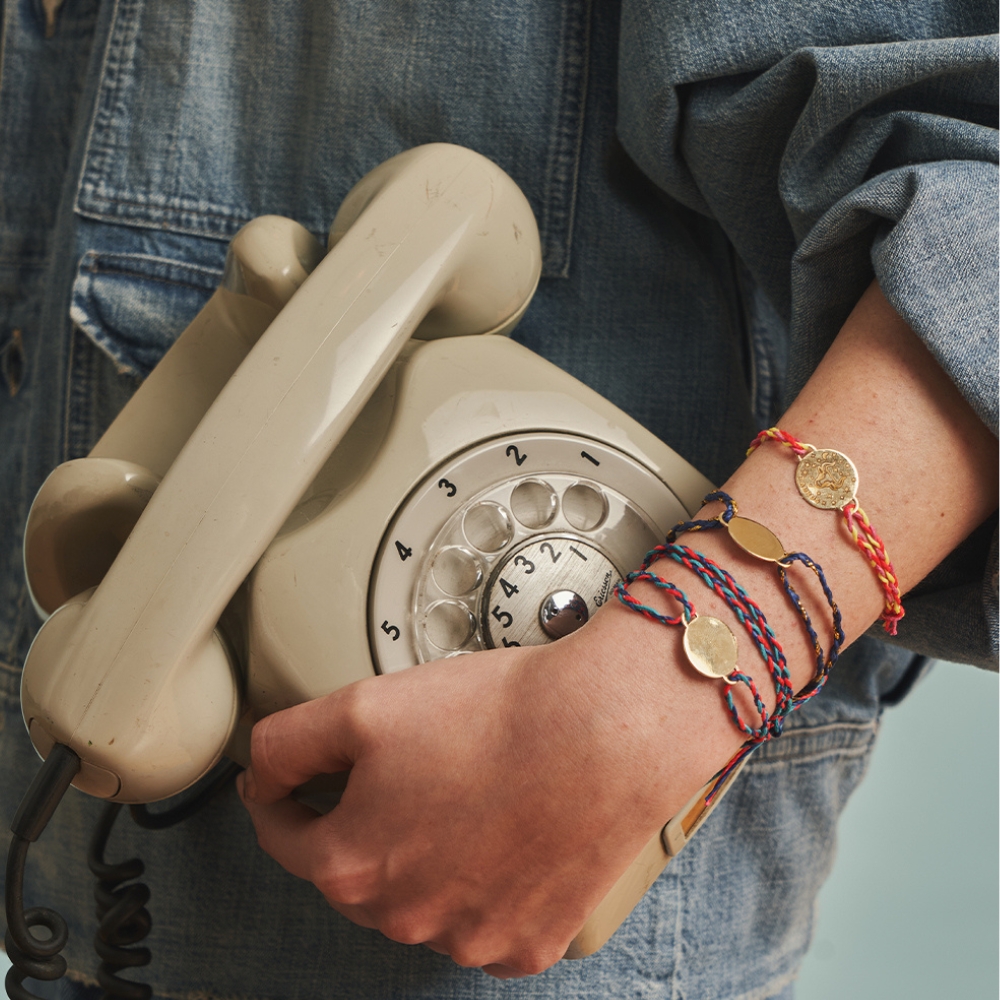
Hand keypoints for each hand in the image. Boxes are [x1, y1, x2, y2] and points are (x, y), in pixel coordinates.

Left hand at [237, 607, 739, 976]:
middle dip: (363, 822)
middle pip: (355, 870)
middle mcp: (406, 918)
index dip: (282, 800)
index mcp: (352, 865)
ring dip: (424, 857)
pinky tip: (501, 835)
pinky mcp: (529, 942)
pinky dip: (481, 885)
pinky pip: (483, 920)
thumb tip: (261, 776)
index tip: (288, 785)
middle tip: (403, 769)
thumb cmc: (495, 718)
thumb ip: (286, 743)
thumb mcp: (361, 706)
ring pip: (420, 898)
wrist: (606, 731)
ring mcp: (471, 938)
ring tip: (464, 793)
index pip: (285, 838)